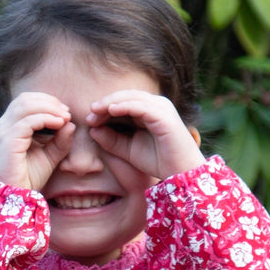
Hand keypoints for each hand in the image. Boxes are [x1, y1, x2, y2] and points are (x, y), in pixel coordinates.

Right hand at [0, 92, 75, 192]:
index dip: (47, 102)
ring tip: (65, 117)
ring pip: (26, 105)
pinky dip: (46, 118)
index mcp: (9, 127)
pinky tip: (59, 124)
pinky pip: (29, 121)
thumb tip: (71, 123)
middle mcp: (3, 125)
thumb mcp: (48, 157)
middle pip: (25, 98)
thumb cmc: (27, 179)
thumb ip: (60, 141)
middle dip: (49, 102)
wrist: (14, 198)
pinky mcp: (8, 140)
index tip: (64, 113)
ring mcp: (3, 131)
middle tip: (66, 113)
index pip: (26, 101)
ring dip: (49, 107)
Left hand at [85, 91, 205, 181]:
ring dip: (111, 103)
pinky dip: (125, 106)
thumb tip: (93, 130)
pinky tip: (110, 110)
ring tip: (95, 111)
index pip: (123, 102)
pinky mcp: (164, 116)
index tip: (89, 119)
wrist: (180, 173)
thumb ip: (111, 140)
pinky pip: (141, 106)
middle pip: (126, 96)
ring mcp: (161, 108)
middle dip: (106, 103)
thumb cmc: (158, 161)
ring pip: (132, 97)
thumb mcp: (128, 150)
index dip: (105, 108)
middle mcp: (156, 105)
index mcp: (148, 111)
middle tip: (89, 113)